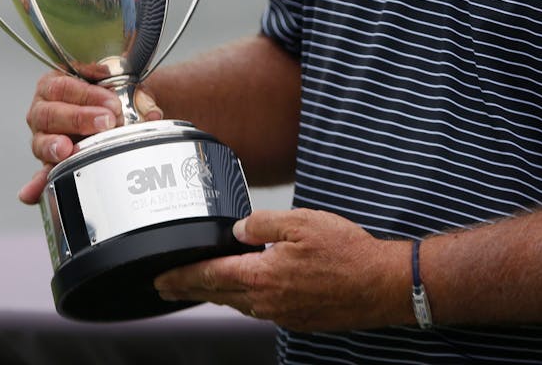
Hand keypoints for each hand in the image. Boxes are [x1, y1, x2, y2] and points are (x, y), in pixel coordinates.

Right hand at [17, 71, 160, 204]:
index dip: (87, 95)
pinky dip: (36, 185)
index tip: (112, 104)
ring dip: (53, 147)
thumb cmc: (110, 94)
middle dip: (78, 118)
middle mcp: (43, 109)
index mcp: (55, 84)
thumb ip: (136, 97)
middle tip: (105, 123)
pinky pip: (40, 174)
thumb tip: (151, 113)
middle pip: (50, 113)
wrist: (115, 108)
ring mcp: (43, 136)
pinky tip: (32, 193)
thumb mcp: (123, 87)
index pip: (64, 87)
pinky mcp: (49, 161)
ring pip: (40, 142)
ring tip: (66, 150)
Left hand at [153, 208, 409, 331]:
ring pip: (239, 304)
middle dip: (190, 290)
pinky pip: (261, 309)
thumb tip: (239, 230)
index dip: (180, 278)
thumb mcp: (302, 222)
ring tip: (202, 286)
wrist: (381, 285)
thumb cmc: (347, 253)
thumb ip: (263, 223)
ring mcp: (283, 314)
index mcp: (263, 275)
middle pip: (219, 295)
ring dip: (217, 294)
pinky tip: (248, 290)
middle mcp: (267, 301)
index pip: (210, 276)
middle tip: (167, 287)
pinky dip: (245, 299)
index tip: (160, 279)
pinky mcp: (298, 319)